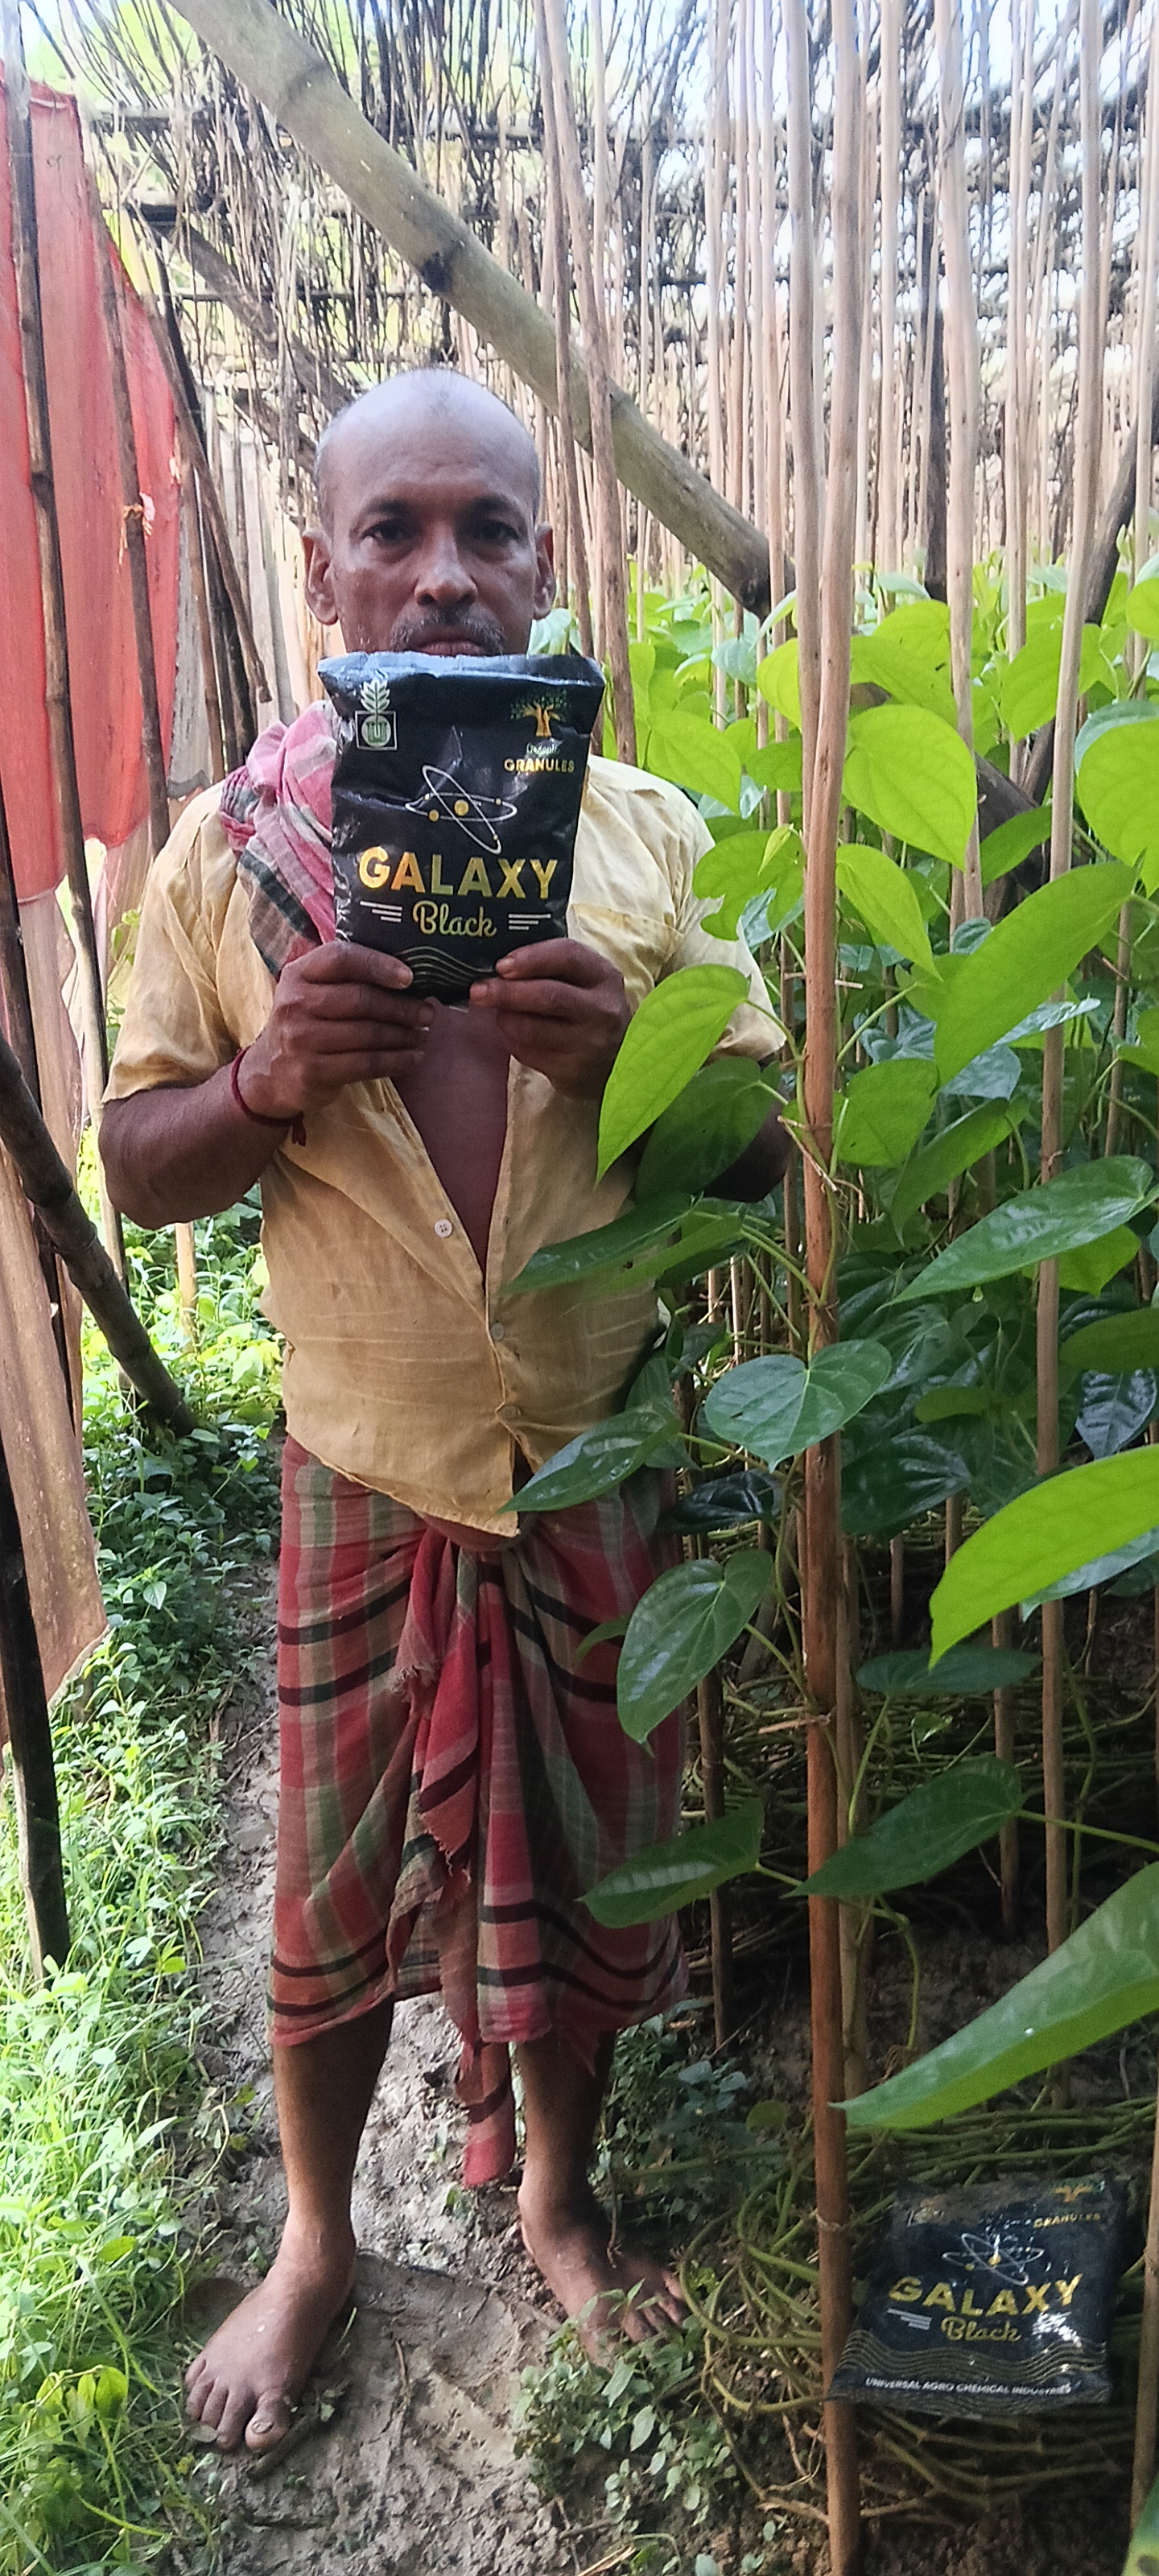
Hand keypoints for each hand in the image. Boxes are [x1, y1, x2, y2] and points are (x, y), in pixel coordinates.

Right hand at [239, 942, 433, 1119]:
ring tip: (423, 1034)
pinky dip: (396, 1061)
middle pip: (361, 999)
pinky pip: (366, 1064)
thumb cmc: (306, 1024)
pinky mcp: (312, 1071)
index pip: (341, 958)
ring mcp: (301, 1039)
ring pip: (368, 1034)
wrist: (270, 1072)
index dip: (379, 964)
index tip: (410, 977)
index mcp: (299, 974)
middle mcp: (295, 1003)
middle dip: (401, 1007)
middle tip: (427, 1012)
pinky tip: (412, 1058)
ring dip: (403, 1035)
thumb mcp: (312, 991)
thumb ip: (346, 978)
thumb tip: (407, 975)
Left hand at [467, 940, 629, 1098]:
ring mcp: (588, 1044)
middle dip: (506, 992)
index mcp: (603, 976)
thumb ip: (552, 967)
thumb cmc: (590, 1009)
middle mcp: (601, 1010)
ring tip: (498, 1013)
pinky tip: (511, 1034)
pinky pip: (528, 1053)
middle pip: (548, 996)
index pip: (568, 956)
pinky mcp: (571, 1071)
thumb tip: (498, 966)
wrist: (619, 1058)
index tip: (502, 965)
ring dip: (505, 1018)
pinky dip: (511, 1041)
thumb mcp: (585, 981)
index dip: (531, 958)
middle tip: (478, 991)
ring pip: (532, 1029)